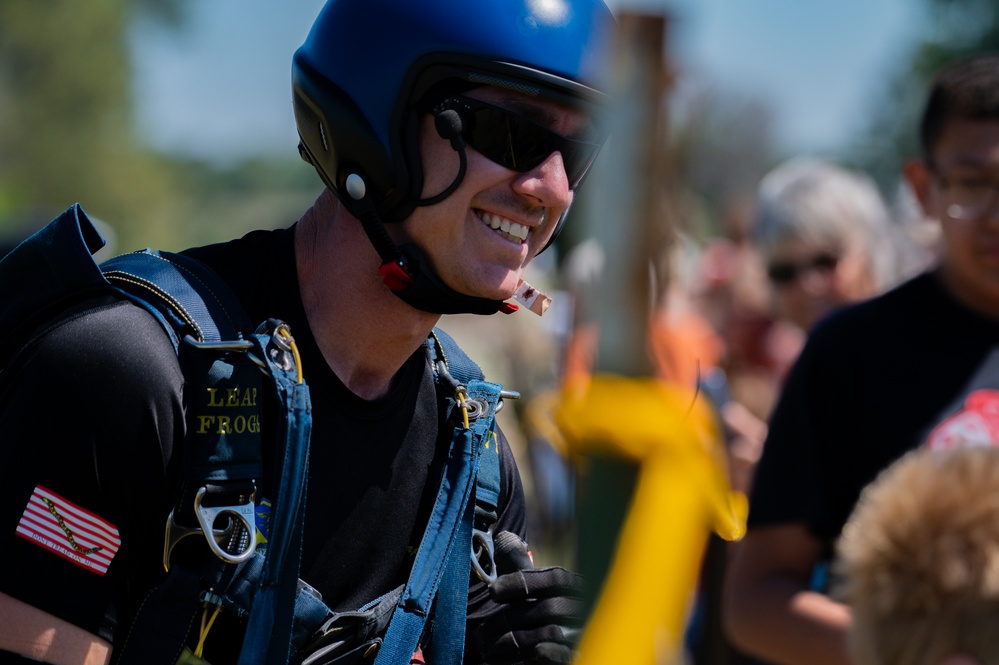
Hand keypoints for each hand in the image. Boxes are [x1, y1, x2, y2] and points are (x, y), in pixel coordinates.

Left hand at [469, 531, 584, 664]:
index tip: (493, 591)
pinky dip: (547, 653)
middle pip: (548, 607)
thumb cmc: (546, 615)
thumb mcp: (534, 589)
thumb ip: (520, 567)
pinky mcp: (582, 654)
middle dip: (510, 619)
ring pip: (550, 632)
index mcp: (576, 586)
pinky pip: (565, 655)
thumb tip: (504, 537)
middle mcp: (586, 606)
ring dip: (514, 642)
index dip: (523, 582)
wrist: (568, 649)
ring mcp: (586, 632)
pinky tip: (527, 655)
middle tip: (481, 633)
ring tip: (488, 651)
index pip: (554, 578)